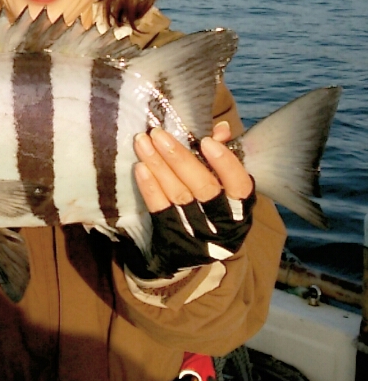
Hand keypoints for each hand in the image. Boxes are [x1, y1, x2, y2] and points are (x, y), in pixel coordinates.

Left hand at [129, 123, 255, 278]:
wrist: (195, 251)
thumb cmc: (214, 205)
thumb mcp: (225, 183)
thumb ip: (223, 154)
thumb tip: (221, 129)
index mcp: (240, 205)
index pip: (238, 184)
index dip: (225, 163)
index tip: (206, 141)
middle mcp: (221, 220)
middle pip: (202, 187)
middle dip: (179, 157)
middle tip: (158, 134)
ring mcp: (196, 231)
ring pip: (178, 195)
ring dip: (158, 165)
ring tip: (142, 143)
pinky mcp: (172, 236)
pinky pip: (160, 209)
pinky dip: (150, 187)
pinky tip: (140, 168)